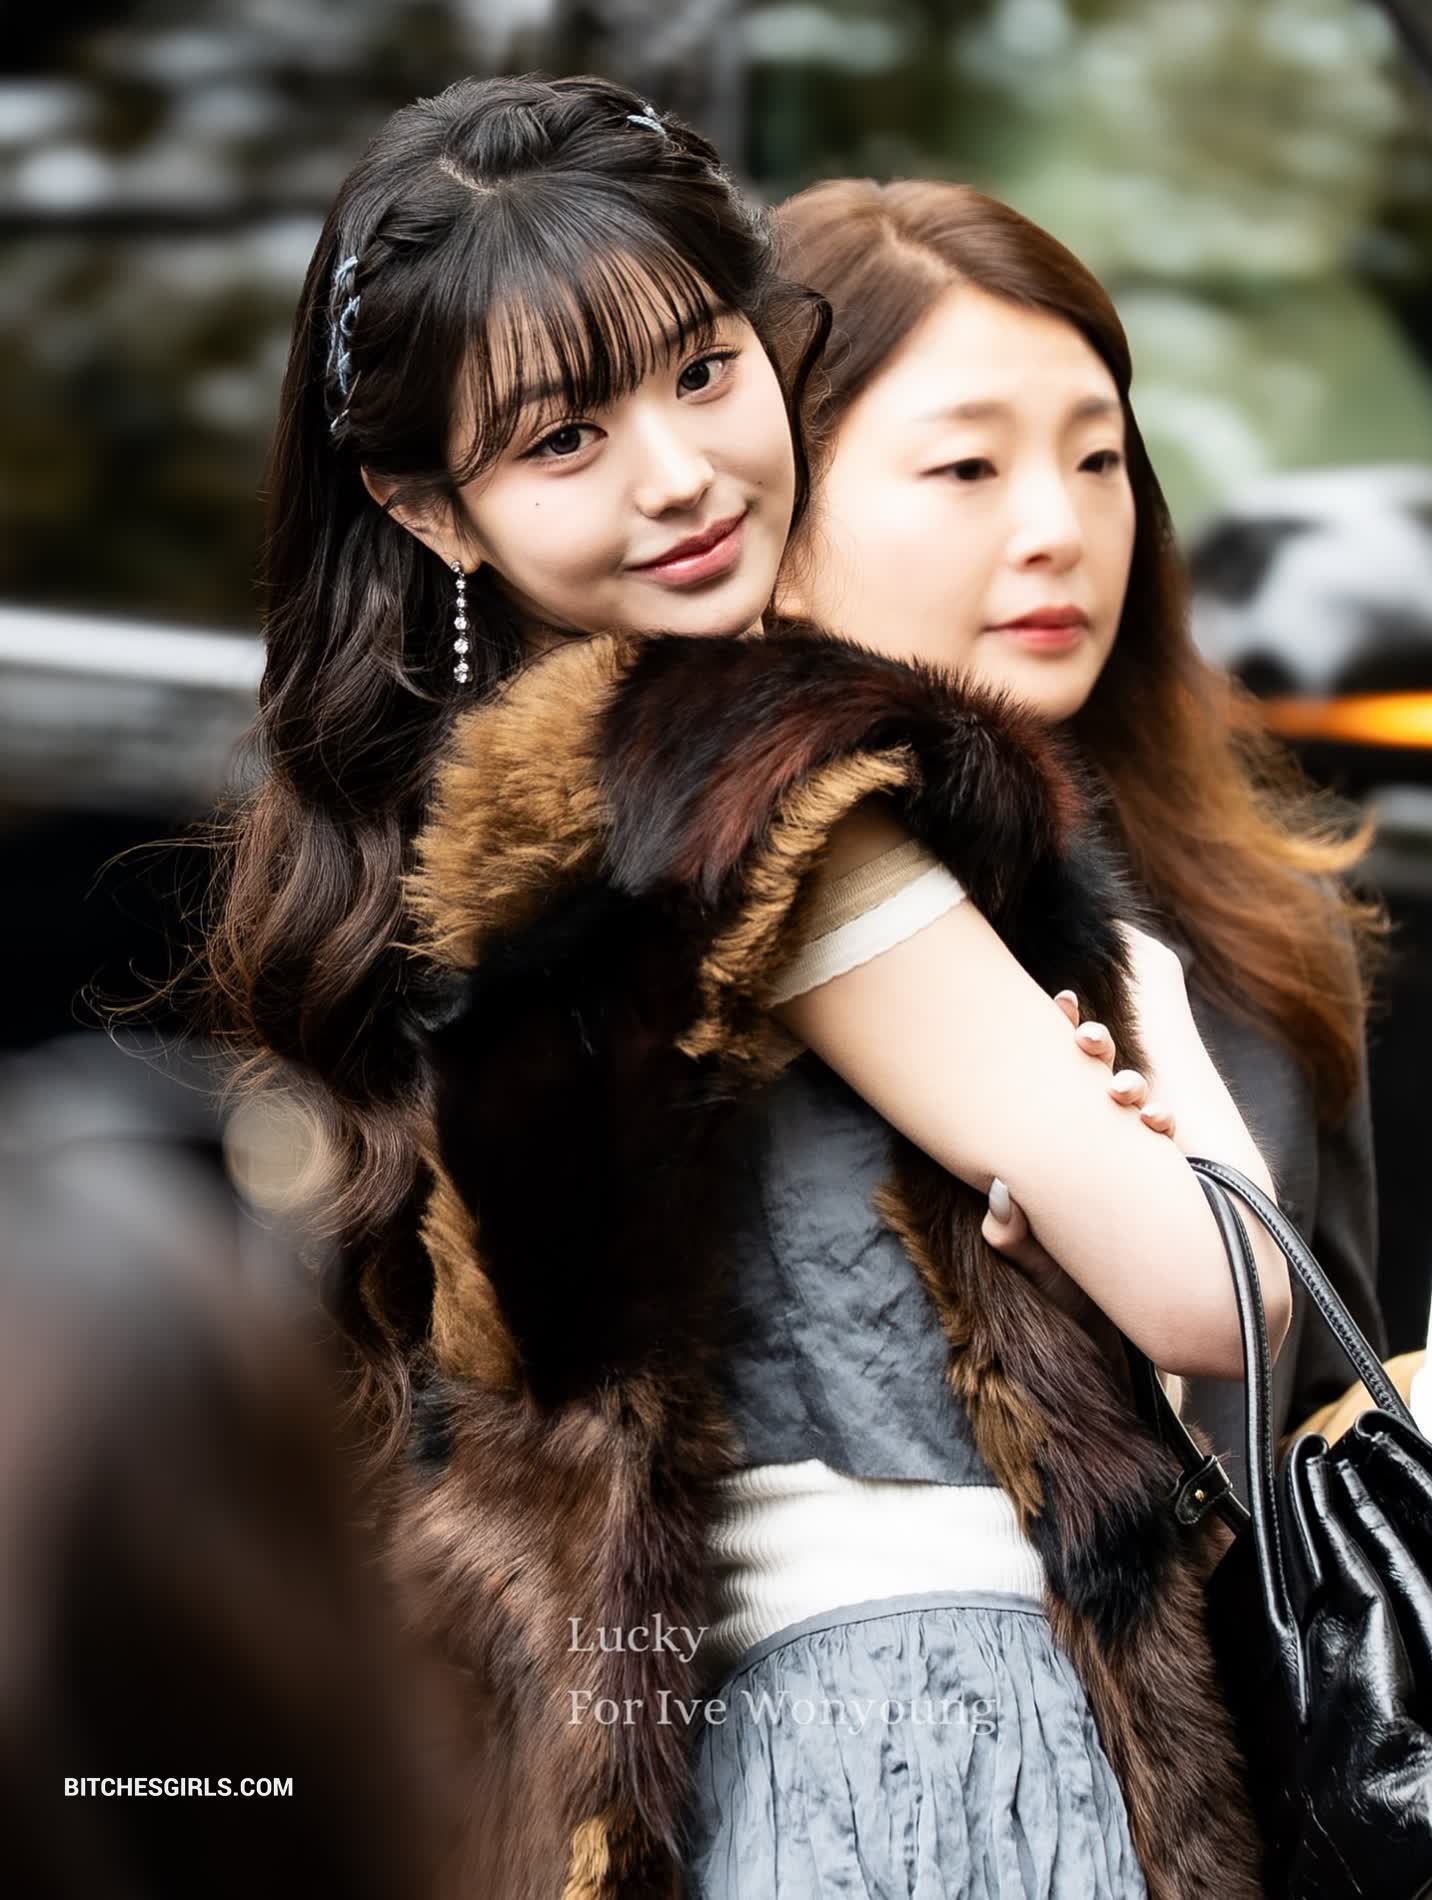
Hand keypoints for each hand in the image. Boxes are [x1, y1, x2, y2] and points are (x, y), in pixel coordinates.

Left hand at [981, 987, 1176, 1322]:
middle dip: (1095, 1048)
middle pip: (1095, 1075)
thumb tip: (999, 1195)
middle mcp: (1101, 1144)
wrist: (1129, 1342)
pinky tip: (1164, 1122)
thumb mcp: (1038, 1265)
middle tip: (1086, 1041)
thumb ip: (1013, 1236)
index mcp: (1062, 1151)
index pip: (1054, 1085)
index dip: (1057, 1039)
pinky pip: (1174, 1140)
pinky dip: (1168, 1121)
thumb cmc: (1076, 1294)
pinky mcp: (1175, 1185)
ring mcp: (1140, 1161)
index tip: (1057, 1005)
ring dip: (1133, 1085)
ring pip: (1138, 1099)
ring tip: (1123, 1091)